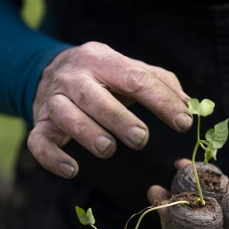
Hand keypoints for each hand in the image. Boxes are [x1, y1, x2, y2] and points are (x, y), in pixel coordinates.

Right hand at [28, 42, 192, 177]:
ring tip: (108, 149)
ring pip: (65, 115)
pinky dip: (52, 158)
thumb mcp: (128, 70)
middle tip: (141, 139)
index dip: (161, 101)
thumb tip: (190, 106)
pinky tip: (71, 170)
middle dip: (118, 119)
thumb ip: (160, 83)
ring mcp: (52, 100)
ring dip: (87, 133)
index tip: (184, 122)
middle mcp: (74, 77)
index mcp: (102, 59)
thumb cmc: (102, 77)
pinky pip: (38, 142)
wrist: (49, 71)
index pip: (135, 78)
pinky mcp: (38, 124)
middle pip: (94, 96)